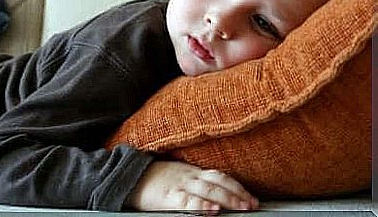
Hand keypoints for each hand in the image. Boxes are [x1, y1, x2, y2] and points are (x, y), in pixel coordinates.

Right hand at [125, 161, 258, 211]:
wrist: (129, 177)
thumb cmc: (153, 179)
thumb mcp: (176, 176)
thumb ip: (194, 181)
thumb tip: (216, 195)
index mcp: (191, 172)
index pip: (219, 176)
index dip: (236, 186)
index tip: (250, 196)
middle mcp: (188, 176)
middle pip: (217, 182)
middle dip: (237, 193)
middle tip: (252, 204)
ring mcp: (179, 185)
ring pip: (207, 189)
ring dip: (227, 199)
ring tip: (241, 207)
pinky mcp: (168, 197)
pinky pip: (188, 201)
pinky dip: (202, 205)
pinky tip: (212, 210)